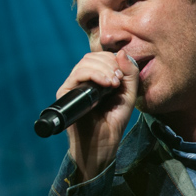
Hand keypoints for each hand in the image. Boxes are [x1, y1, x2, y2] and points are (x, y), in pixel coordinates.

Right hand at [58, 50, 140, 180]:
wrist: (102, 143)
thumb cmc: (114, 121)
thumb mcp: (128, 95)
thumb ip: (130, 74)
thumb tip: (121, 52)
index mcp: (98, 78)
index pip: (102, 57)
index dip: (113, 60)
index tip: (122, 76)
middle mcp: (84, 80)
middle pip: (93, 57)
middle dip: (109, 63)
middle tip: (118, 80)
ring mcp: (74, 85)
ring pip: (85, 63)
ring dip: (103, 69)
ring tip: (113, 84)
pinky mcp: (65, 93)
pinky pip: (77, 74)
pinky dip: (93, 74)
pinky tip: (105, 84)